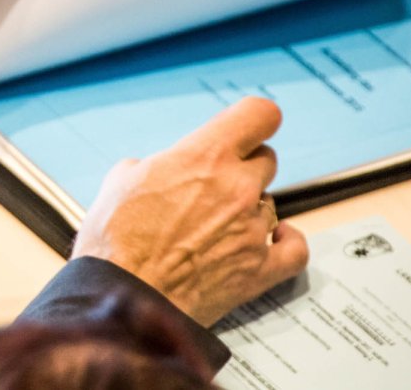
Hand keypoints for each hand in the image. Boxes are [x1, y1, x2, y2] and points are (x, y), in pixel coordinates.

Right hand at [71, 97, 309, 326]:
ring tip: (219, 223)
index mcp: (204, 156)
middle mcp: (237, 187)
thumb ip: (150, 166)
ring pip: (271, 202)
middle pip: (265, 158)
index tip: (247, 127)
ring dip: (250, 207)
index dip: (254, 120)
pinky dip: (287, 242)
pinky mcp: (260, 268)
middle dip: (243, 166)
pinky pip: (295, 249)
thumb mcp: (119, 181)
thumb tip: (152, 171)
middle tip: (216, 183)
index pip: (259, 115)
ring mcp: (252, 228)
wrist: (123, 295)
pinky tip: (274, 238)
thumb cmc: (115, 241)